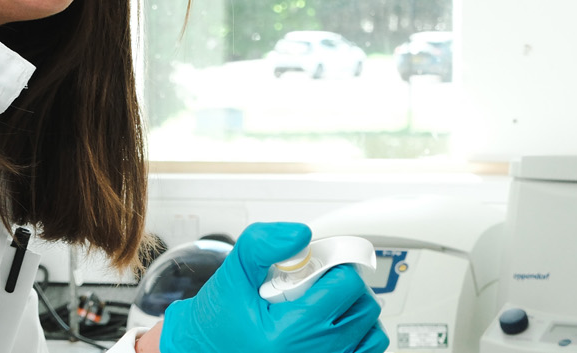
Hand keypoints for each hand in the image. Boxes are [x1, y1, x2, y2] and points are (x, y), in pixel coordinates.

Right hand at [159, 222, 387, 352]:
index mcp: (288, 334)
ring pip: (372, 333)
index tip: (320, 266)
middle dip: (345, 287)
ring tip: (327, 305)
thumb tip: (301, 235)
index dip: (335, 266)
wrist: (204, 350)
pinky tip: (332, 325)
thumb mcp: (232, 275)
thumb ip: (262, 245)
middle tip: (320, 283)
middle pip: (364, 308)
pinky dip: (358, 336)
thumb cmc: (218, 321)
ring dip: (355, 313)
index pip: (345, 287)